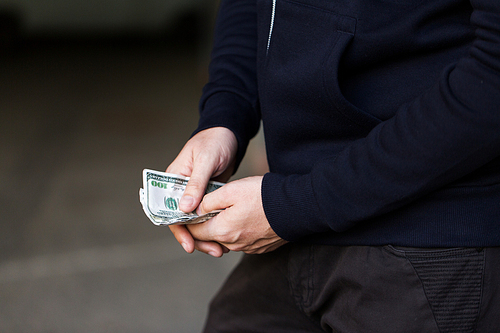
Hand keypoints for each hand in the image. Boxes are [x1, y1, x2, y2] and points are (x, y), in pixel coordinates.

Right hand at [166, 127, 237, 256]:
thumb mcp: (205, 161)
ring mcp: (195, 193)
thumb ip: (195, 184)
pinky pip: (207, 214)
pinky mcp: (208, 195)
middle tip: (210, 250)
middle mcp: (181, 188)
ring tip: (218, 249)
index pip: (168, 208)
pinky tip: (223, 237)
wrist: (230, 134)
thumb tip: (184, 209)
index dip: (177, 227)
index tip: (188, 243)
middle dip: (194, 237)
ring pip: (195, 220)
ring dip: (205, 235)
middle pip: (182, 219)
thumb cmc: (214, 141)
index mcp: (173, 178)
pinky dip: (214, 225)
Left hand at [187, 176, 287, 254]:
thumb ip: (208, 201)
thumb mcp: (231, 190)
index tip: (190, 210)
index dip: (189, 221)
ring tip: (228, 210)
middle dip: (205, 224)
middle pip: (209, 238)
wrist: (296, 207)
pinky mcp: (260, 247)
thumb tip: (195, 210)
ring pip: (226, 240)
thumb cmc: (264, 196)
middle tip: (208, 208)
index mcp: (222, 230)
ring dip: (222, 228)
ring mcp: (248, 248)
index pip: (194, 232)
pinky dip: (238, 231)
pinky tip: (244, 217)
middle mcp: (233, 244)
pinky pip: (242, 241)